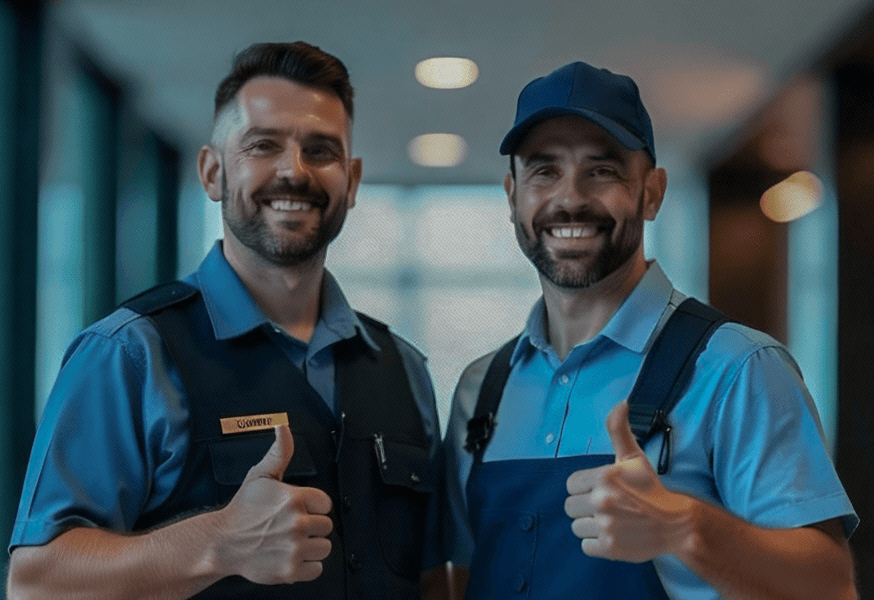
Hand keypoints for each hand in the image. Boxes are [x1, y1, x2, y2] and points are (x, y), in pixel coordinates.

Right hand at [215, 425, 332, 583]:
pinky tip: (292, 557)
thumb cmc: (242, 510)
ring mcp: (294, 548)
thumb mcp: (260, 476)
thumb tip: (283, 428)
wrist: (221, 543)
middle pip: (326, 526)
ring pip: (325, 548)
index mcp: (293, 498)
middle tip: (293, 527)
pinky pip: (317, 569)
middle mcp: (296, 523)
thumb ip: (279, 452)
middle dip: (312, 526)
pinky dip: (307, 567)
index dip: (314, 506)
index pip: (325, 503)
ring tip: (292, 542)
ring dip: (312, 546)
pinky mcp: (290, 570)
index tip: (300, 509)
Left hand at [564, 400, 691, 562]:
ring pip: (577, 527)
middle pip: (570, 507)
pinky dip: (597, 543)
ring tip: (612, 521)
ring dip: (591, 526)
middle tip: (606, 508)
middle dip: (585, 507)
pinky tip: (614, 535)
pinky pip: (585, 545)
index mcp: (604, 476)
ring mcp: (606, 525)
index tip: (601, 491)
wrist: (677, 524)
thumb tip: (621, 403)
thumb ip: (619, 430)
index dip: (584, 488)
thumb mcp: (633, 458)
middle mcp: (602, 500)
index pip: (571, 485)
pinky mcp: (609, 547)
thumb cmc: (651, 489)